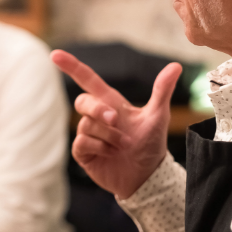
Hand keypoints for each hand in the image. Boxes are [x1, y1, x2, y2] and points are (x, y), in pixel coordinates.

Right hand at [51, 50, 181, 198]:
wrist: (147, 176)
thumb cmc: (150, 144)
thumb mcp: (158, 116)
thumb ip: (162, 90)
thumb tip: (176, 65)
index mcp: (110, 102)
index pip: (87, 79)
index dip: (71, 66)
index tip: (55, 55)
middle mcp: (96, 116)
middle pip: (82, 101)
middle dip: (97, 110)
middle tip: (116, 121)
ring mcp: (88, 134)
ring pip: (87, 125)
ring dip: (108, 135)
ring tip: (125, 145)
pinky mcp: (83, 152)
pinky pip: (82, 142)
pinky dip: (100, 147)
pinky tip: (111, 153)